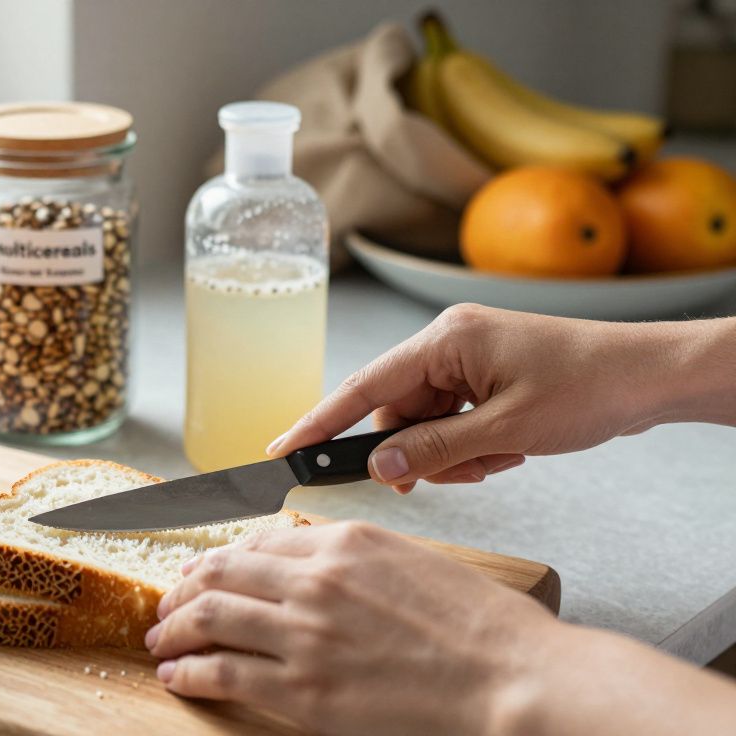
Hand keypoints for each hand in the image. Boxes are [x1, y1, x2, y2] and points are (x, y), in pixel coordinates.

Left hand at [147, 522, 557, 733]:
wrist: (515, 682)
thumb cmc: (482, 630)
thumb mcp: (414, 563)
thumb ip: (352, 557)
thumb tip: (303, 554)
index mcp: (344, 543)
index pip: (254, 543)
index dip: (215, 560)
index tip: (199, 573)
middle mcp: (315, 580)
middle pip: (219, 574)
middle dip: (181, 591)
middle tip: (166, 607)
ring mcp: (305, 634)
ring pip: (208, 618)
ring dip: (173, 629)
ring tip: (159, 642)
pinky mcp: (304, 690)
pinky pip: (223, 672)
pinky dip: (189, 672)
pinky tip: (177, 676)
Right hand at [267, 303, 709, 492]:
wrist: (652, 377)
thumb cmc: (590, 387)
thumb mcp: (507, 431)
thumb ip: (436, 450)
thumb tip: (379, 468)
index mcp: (446, 340)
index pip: (365, 386)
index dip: (320, 421)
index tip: (283, 448)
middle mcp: (449, 343)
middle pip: (396, 411)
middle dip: (418, 452)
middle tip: (451, 476)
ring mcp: (467, 360)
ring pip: (425, 423)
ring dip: (452, 454)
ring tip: (499, 459)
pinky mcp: (485, 377)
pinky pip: (451, 421)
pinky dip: (471, 446)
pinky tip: (508, 450)